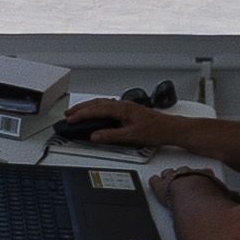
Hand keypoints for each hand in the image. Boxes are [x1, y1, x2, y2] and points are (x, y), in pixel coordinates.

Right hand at [56, 97, 178, 148]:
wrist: (171, 129)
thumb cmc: (156, 130)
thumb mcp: (132, 136)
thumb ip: (111, 136)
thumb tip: (95, 136)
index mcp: (122, 108)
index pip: (96, 110)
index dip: (81, 115)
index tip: (70, 119)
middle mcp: (122, 105)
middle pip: (96, 104)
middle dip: (80, 108)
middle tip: (68, 114)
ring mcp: (125, 107)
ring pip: (102, 104)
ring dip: (88, 108)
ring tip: (77, 113)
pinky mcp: (128, 111)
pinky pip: (108, 106)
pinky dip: (97, 108)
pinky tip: (96, 113)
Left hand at [152, 165, 239, 211]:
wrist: (194, 198)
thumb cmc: (211, 199)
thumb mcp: (227, 198)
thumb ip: (231, 197)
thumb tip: (239, 199)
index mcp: (205, 175)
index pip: (205, 173)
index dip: (202, 176)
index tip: (202, 178)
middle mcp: (190, 173)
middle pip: (185, 170)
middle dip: (184, 173)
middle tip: (183, 177)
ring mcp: (175, 178)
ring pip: (170, 173)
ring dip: (168, 176)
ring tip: (166, 176)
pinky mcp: (161, 186)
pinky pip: (155, 181)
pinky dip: (154, 182)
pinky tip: (152, 181)